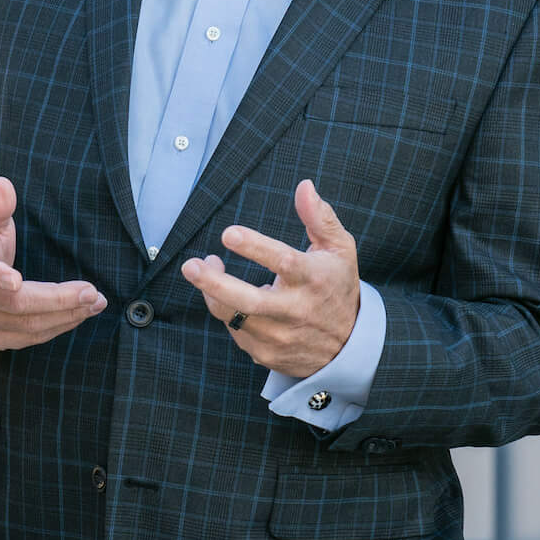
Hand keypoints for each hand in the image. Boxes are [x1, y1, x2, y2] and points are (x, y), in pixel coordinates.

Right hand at [0, 177, 105, 350]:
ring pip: (26, 327)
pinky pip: (27, 339)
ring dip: (66, 316)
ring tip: (95, 303)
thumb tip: (2, 186)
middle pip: (16, 304)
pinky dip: (56, 327)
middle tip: (93, 293)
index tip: (16, 280)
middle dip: (59, 300)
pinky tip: (77, 315)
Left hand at [181, 179, 360, 377]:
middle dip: (215, 284)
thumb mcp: (340, 249)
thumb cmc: (337, 285)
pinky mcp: (267, 353)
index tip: (228, 233)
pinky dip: (225, 311)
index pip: (284, 262)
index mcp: (314, 279)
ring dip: (212, 293)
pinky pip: (236, 331)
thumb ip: (320, 217)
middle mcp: (296, 310)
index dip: (255, 247)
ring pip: (235, 317)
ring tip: (203, 268)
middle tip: (191, 266)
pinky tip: (225, 294)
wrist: (348, 345)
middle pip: (249, 301)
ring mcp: (281, 336)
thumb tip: (304, 186)